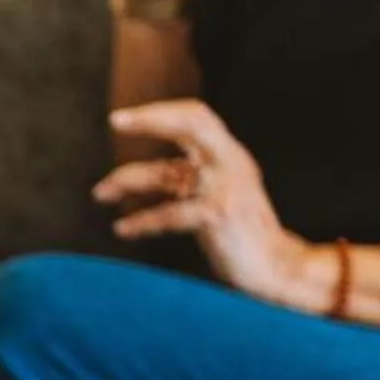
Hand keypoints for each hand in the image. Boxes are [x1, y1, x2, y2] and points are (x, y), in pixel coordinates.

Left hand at [94, 101, 317, 304]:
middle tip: (114, 122)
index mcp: (231, 155)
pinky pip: (168, 213)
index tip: (122, 118)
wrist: (278, 267)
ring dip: (126, 180)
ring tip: (101, 193)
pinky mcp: (219, 215)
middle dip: (150, 118)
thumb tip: (143, 174)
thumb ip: (192, 176)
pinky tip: (123, 228)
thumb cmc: (242, 234)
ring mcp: (226, 187)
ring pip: (166, 173)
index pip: (197, 116)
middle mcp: (231, 163)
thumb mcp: (221, 193)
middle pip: (192, 122)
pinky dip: (141, 221)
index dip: (159, 112)